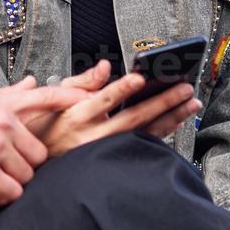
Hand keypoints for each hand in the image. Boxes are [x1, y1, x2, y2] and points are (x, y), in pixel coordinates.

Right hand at [0, 78, 83, 204]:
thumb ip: (5, 97)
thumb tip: (33, 83)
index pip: (45, 97)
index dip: (71, 98)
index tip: (91, 98)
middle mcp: (2, 122)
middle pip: (38, 154)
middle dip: (21, 166)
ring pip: (26, 177)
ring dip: (8, 184)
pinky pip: (11, 193)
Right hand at [22, 60, 200, 157]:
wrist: (39, 163)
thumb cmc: (47, 126)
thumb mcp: (56, 99)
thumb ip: (82, 81)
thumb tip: (105, 67)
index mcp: (77, 115)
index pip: (103, 99)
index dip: (122, 89)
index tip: (141, 77)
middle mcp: (93, 136)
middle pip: (133, 118)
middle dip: (162, 102)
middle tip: (184, 89)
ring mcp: (105, 153)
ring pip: (144, 135)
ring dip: (170, 118)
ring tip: (190, 104)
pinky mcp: (113, 162)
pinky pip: (142, 147)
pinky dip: (162, 133)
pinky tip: (177, 121)